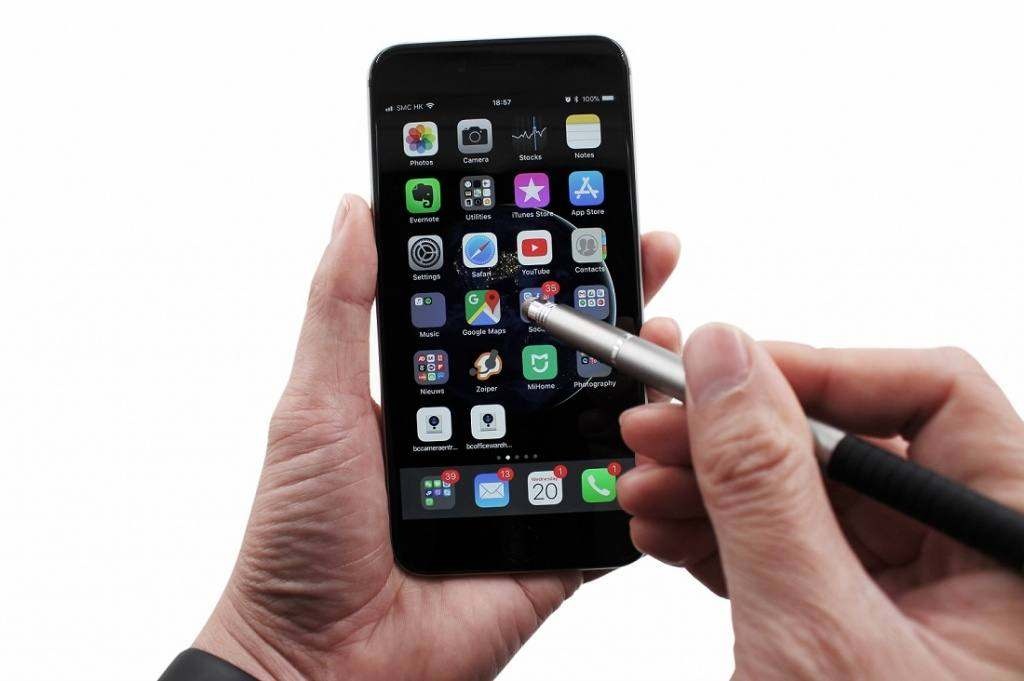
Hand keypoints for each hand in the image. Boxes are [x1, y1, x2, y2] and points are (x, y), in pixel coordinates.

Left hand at [193, 195, 679, 679]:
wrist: (321, 662)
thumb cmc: (300, 539)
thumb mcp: (314, 405)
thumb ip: (342, 307)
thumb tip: (355, 210)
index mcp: (439, 392)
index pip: (504, 313)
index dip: (542, 265)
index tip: (580, 214)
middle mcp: (490, 431)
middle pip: (566, 357)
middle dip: (612, 305)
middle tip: (648, 256)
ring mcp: (529, 487)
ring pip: (604, 421)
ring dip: (642, 377)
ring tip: (664, 335)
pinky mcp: (556, 545)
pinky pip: (616, 503)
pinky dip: (650, 469)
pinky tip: (677, 424)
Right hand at [618, 325, 1023, 678]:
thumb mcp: (814, 631)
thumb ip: (764, 490)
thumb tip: (727, 363)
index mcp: (1013, 551)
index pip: (940, 398)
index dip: (825, 372)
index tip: (728, 374)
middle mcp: (975, 565)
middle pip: (853, 445)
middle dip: (739, 437)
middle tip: (658, 427)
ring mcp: (915, 601)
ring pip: (806, 497)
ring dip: (713, 487)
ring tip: (645, 489)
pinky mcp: (857, 630)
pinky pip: (788, 550)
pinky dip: (722, 536)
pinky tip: (669, 529)